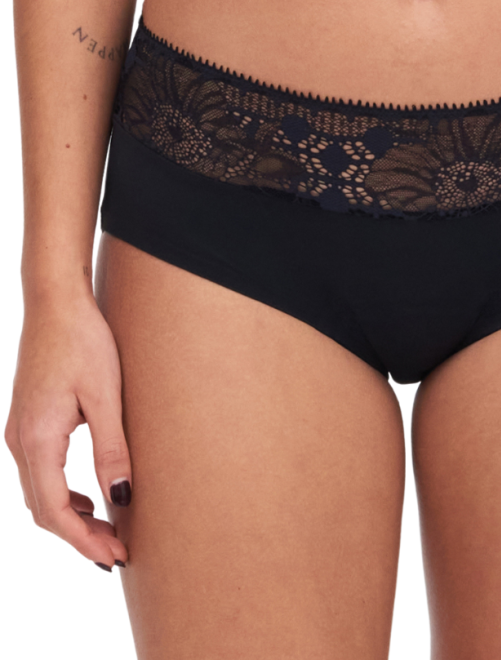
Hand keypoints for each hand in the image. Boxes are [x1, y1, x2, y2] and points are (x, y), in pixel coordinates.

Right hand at [4, 292, 130, 569]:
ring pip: (40, 493)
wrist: (56, 303)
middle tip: (118, 552)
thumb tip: (121, 499)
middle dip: (80, 536)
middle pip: (43, 509)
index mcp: (37, 440)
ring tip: (109, 530)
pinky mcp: (29, 421)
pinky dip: (64, 494)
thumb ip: (112, 449)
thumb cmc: (84, 342)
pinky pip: (41, 472)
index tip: (114, 557)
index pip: (55, 511)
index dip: (84, 541)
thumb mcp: (106, 397)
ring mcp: (20, 431)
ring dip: (72, 517)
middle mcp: (19, 441)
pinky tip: (91, 495)